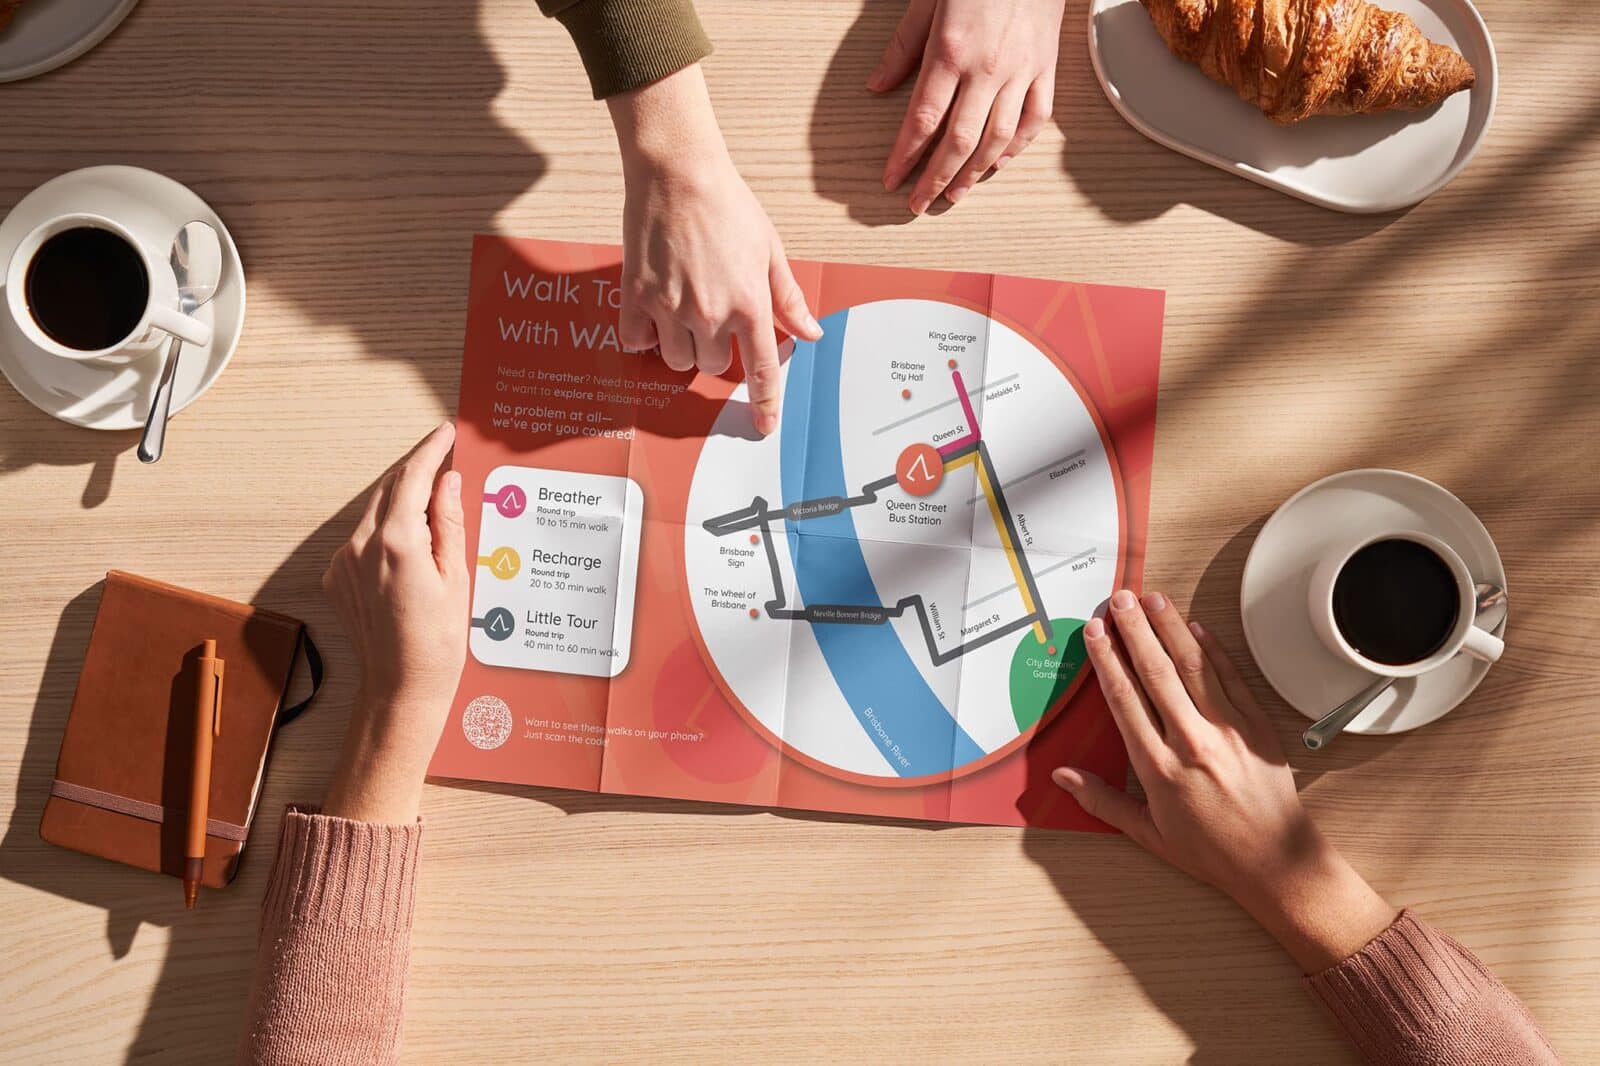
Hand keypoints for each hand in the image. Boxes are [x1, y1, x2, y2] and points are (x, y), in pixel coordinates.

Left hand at [320, 422, 469, 821]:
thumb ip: (448, 522)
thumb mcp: (457, 577)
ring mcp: (344, 562)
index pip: (413, 478)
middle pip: (390, 489)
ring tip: (434, 500)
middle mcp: (361, 546)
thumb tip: (448, 481)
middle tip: (445, 459)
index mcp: (397, 542)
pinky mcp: (337, 577)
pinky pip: (363, 538)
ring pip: (375, 512)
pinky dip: (386, 529)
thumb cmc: (439, 642)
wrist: (402, 687)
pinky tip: (411, 544)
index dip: (431, 451)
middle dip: (417, 471)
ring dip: (402, 500)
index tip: (445, 433)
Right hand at [608, 65, 822, 435]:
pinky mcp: (636, 295)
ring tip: (685, 313)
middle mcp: (709, 313)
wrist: (678, 172)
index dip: (764, 402)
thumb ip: (787, 298)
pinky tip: (654, 315)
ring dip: (683, 347)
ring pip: (676, 359)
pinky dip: (645, 337)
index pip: (761, 369)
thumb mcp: (771, 250)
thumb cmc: (728, 205)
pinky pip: (636, 341)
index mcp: (748, 303)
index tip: (763, 425)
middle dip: (718, 352)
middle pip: (714, 366)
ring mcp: (669, 307)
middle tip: (715, 318)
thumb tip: (810, 333)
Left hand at [871, 0, 1062, 212]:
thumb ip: (902, 47)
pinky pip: (1035, 119)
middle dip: (935, 179)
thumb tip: (876, 88)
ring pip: (998, 139)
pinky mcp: (1046, 68)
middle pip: (959, 141)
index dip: (905, 157)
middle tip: (917, 204)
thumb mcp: (927, 2)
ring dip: (973, 174)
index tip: (891, 181)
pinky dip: (1017, 147)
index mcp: (951, 52)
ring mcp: (1021, 71)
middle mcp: (988, 69)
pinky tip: (998, 163)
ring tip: (954, 195)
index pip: (922, 120)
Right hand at [1053, 590, 1397, 971]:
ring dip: (1170, 627)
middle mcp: (1191, 742)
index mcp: (1159, 768)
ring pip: (1193, 666)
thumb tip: (1062, 777)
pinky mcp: (1257, 727)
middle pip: (1155, 672)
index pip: (1125, 700)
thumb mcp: (1147, 833)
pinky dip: (1214, 649)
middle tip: (1118, 599)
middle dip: (1134, 630)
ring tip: (1152, 598)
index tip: (1094, 634)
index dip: (1106, 661)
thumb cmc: (1210, 851)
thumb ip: (1102, 801)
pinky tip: (1196, 627)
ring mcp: (1228, 731)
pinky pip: (1232, 678)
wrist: (1274, 861)